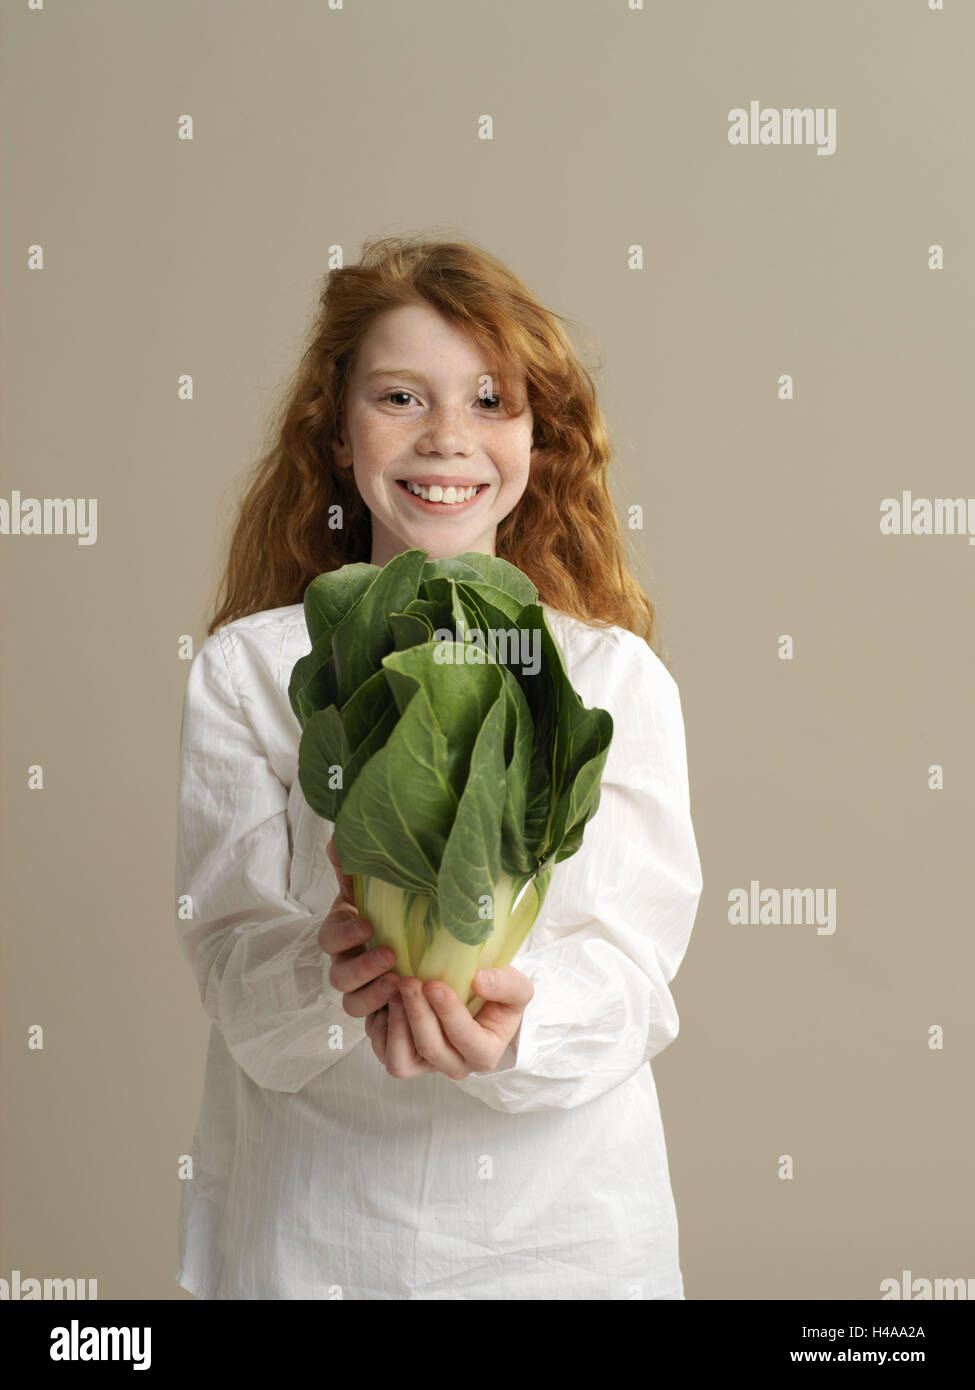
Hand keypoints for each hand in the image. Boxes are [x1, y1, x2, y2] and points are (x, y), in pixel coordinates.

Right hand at [320, 835, 400, 1018]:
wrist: (411, 933)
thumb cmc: (386, 907)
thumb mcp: (371, 886)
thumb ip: (351, 865)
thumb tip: (336, 838)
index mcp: (342, 934)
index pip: (330, 939)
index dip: (345, 935)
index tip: (368, 925)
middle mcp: (347, 964)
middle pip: (340, 977)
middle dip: (362, 968)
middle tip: (390, 956)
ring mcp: (363, 990)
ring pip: (353, 1004)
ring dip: (374, 995)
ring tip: (400, 984)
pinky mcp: (381, 1008)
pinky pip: (377, 1021)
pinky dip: (388, 1017)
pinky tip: (409, 1007)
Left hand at [364, 966, 533, 1080]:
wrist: (480, 1002)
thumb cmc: (498, 996)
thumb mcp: (516, 987)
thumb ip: (506, 984)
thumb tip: (479, 982)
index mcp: (485, 1053)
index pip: (465, 1039)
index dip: (448, 1013)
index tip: (434, 985)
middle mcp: (455, 1066)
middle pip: (430, 1048)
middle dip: (417, 1013)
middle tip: (408, 981)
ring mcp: (427, 1066)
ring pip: (401, 1062)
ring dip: (396, 1026)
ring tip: (394, 992)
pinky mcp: (404, 1060)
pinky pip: (384, 1054)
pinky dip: (379, 1030)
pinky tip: (385, 1002)